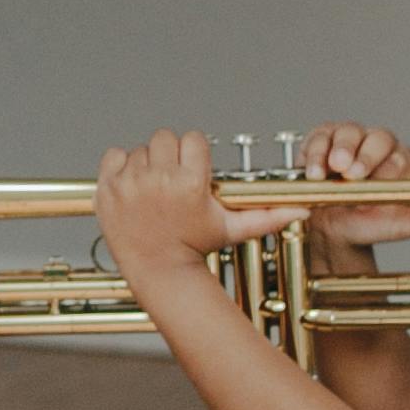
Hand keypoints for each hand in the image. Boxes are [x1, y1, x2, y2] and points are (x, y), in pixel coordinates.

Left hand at [96, 127, 290, 284]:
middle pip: (165, 138)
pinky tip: (133, 188)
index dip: (193, 154)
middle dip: (170, 155)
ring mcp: (130, 184)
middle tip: (171, 180)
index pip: (193, 139)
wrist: (157, 271)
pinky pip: (113, 157)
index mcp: (190, 183)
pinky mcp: (107, 189)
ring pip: (140, 149)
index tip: (192, 172)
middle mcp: (159, 180)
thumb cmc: (196, 248)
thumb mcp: (231, 229)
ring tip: (153, 190)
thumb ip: (266, 216)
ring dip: (146, 164)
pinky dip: (120, 168)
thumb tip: (302, 211)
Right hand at [292, 122, 409, 266]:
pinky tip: (313, 171)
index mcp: (402, 161)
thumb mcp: (405, 224)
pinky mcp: (323, 139)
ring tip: (331, 170)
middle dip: (364, 156)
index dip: (389, 168)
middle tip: (352, 175)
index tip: (374, 182)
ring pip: (349, 132)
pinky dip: (315, 153)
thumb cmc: (370, 222)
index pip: (403, 156)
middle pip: (378, 138)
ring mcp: (351, 139)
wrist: (332, 230)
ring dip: (339, 151)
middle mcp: (379, 145)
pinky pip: (320, 137)